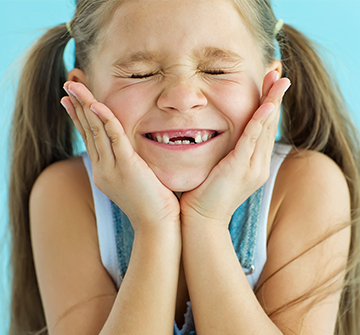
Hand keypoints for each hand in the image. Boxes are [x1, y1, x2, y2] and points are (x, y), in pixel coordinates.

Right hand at [61, 82, 179, 231]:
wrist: (157, 225)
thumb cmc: (153, 204)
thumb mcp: (137, 182)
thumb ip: (130, 165)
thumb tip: (133, 155)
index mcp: (105, 171)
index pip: (91, 139)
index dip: (80, 118)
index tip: (72, 101)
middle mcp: (103, 169)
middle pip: (88, 131)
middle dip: (77, 106)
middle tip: (68, 85)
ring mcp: (112, 169)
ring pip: (95, 131)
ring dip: (84, 106)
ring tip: (73, 86)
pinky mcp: (127, 167)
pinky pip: (113, 138)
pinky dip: (104, 120)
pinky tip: (95, 104)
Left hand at [180, 71, 290, 226]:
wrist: (201, 220)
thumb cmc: (203, 195)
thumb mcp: (216, 170)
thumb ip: (222, 154)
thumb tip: (215, 137)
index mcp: (252, 164)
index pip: (262, 129)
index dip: (267, 105)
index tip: (268, 84)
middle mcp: (257, 164)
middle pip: (268, 124)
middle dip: (274, 96)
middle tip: (278, 73)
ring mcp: (251, 167)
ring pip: (264, 128)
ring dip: (272, 101)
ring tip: (278, 78)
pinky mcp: (240, 168)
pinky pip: (252, 140)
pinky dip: (259, 121)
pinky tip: (266, 104)